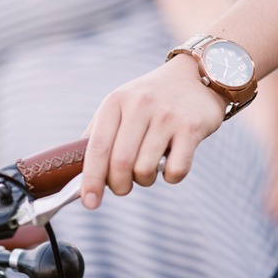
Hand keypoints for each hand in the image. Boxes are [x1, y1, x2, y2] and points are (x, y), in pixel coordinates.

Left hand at [80, 55, 227, 209]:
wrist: (196, 74)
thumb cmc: (152, 98)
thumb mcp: (122, 104)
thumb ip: (101, 134)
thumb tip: (81, 174)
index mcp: (116, 101)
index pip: (96, 147)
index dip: (90, 179)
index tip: (89, 202)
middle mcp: (140, 105)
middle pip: (120, 164)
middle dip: (119, 186)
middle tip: (123, 187)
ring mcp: (167, 116)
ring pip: (145, 170)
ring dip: (145, 181)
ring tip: (149, 169)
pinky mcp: (192, 127)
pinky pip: (176, 170)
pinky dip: (171, 176)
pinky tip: (171, 163)